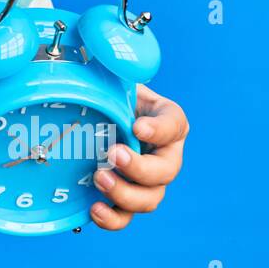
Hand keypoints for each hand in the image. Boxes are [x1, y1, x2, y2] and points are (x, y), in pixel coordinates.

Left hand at [89, 83, 188, 229]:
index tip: (137, 126)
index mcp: (166, 121)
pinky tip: (94, 209)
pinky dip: (112, 219)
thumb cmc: (109, 97)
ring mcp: (146, 181)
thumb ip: (112, 70)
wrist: (94, 119)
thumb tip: (95, 49)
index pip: (174, 124)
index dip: (159, 129)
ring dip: (126, 194)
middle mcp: (164, 154)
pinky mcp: (124, 199)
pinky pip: (126, 217)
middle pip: (166, 171)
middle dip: (140, 168)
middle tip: (113, 154)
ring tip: (99, 178)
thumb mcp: (114, 80)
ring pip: (150, 199)